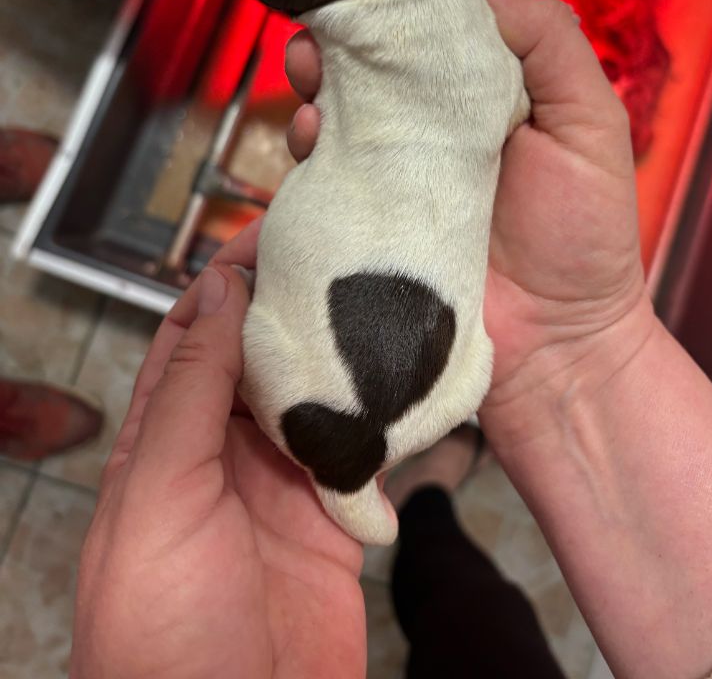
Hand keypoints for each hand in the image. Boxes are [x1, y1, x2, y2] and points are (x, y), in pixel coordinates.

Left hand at [71, 222, 364, 678]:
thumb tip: (213, 295)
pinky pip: (356, 453)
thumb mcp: (158, 497)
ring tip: (373, 296)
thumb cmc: (159, 635)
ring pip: (310, 397)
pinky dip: (377, 419)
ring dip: (336, 354)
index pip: (192, 337)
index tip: (268, 230)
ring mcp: (277, 489)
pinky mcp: (329, 524)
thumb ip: (188, 395)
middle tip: (336, 249)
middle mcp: (219, 457)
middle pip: (256, 358)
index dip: (224, 281)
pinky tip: (399, 382)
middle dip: (289, 303)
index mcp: (159, 443)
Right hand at [284, 0, 653, 443]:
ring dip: (315, 80)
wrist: (556, 347)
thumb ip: (546, 40)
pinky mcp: (363, 212)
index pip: (438, 13)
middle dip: (342, 28)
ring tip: (314, 83)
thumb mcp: (589, 123)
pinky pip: (318, 166)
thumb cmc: (584, 235)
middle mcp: (433, 117)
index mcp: (488, 85)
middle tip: (324, 27)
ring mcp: (394, 165)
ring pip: (335, 101)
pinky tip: (310, 139)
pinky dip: (303, 143)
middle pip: (374, 52)